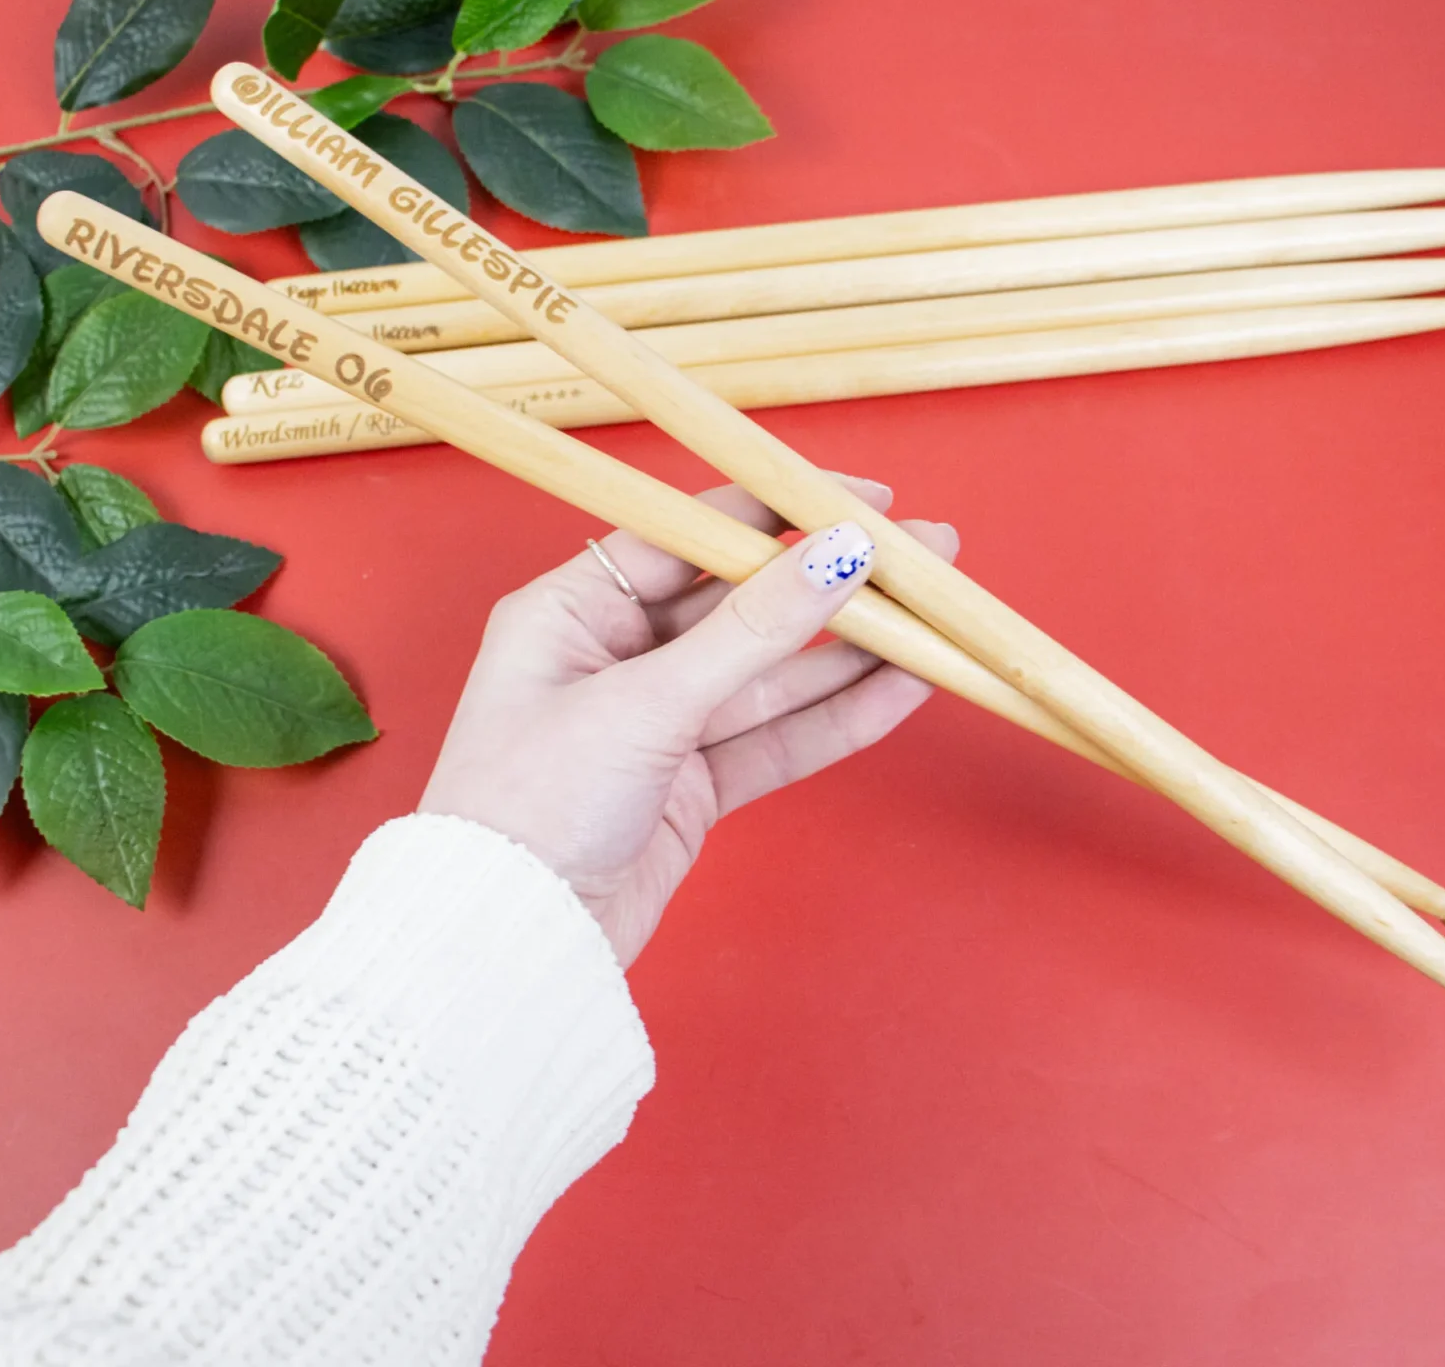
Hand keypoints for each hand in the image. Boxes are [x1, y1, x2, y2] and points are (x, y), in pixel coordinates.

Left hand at [419, 478, 957, 965]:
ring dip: (853, 650)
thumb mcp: (644, 703)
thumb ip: (751, 630)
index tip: (862, 499)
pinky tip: (903, 687)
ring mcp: (658, 722)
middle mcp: (616, 655)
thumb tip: (838, 555)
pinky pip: (776, 738)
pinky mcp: (691, 785)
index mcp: (573, 608)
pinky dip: (837, 717)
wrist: (509, 945)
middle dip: (834, 582)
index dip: (779, 511)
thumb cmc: (530, 808)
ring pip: (773, 674)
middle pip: (744, 603)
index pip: (691, 535)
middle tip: (922, 554)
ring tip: (935, 620)